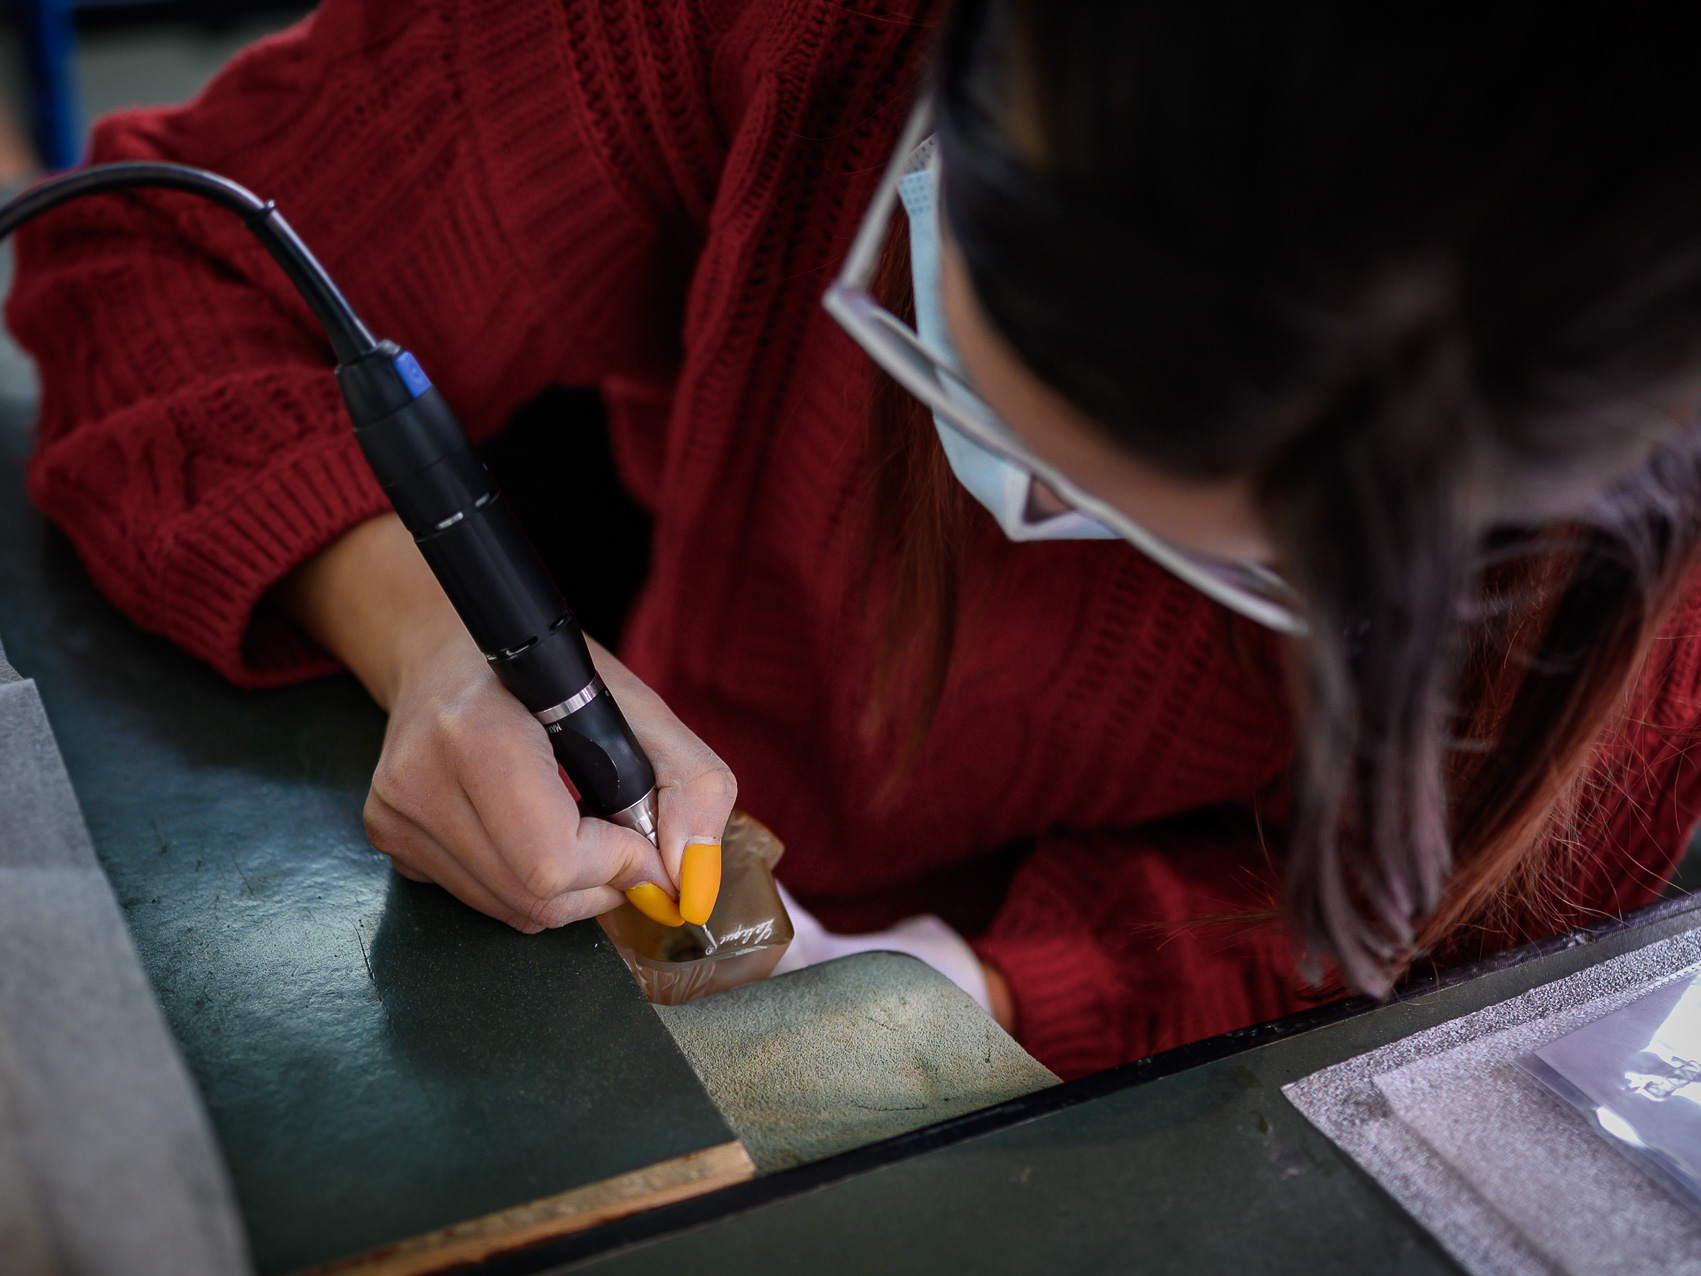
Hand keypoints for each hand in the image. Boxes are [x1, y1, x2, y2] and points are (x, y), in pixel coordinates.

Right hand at [278, 513, 736, 930]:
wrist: (450, 653)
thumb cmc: (551, 677)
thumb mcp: (641, 707)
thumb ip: (692, 786)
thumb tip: (689, 882)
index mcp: (473, 733)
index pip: (552, 859)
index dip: (617, 862)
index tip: (639, 834)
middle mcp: (417, 782)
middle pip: (537, 899)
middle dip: (600, 880)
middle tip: (614, 830)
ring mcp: (395, 818)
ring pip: (515, 912)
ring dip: (569, 886)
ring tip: (572, 820)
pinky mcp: (388, 842)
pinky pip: (487, 903)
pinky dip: (528, 882)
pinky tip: (529, 827)